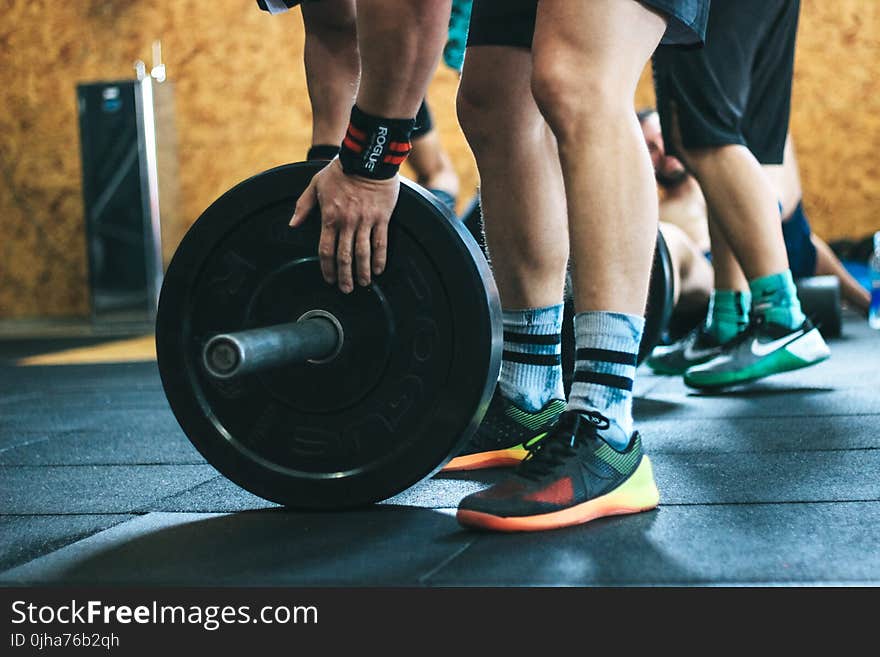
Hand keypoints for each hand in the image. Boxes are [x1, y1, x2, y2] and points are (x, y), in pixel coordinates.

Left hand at [290, 159, 399, 293]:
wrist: (367, 158)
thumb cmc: (340, 170)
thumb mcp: (316, 184)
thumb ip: (303, 206)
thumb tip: (293, 225)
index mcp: (329, 217)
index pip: (326, 249)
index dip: (327, 267)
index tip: (329, 279)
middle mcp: (347, 222)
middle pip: (344, 256)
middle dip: (344, 276)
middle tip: (346, 289)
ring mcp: (365, 221)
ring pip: (362, 253)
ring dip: (362, 272)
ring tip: (364, 284)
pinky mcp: (382, 217)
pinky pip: (380, 242)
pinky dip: (379, 258)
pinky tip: (379, 269)